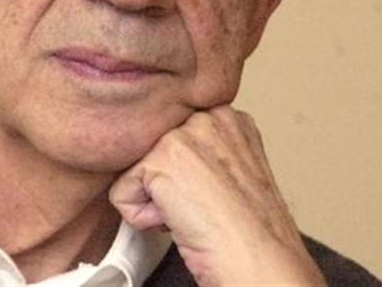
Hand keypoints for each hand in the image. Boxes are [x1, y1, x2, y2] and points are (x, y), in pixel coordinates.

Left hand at [109, 106, 325, 285]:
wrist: (261, 263)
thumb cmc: (249, 233)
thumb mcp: (232, 170)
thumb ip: (202, 150)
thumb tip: (168, 154)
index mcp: (227, 118)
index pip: (169, 136)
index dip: (180, 174)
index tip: (208, 194)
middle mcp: (206, 117)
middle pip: (148, 150)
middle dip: (165, 183)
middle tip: (200, 206)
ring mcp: (183, 134)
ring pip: (133, 169)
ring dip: (154, 201)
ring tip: (192, 213)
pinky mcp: (160, 160)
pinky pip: (120, 193)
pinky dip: (141, 218)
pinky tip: (179, 221)